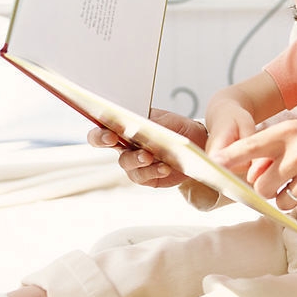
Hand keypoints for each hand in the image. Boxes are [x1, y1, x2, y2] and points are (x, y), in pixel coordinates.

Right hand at [87, 108, 206, 188]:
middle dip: (104, 140)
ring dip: (136, 158)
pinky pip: (144, 175)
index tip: (107, 131)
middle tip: (113, 139)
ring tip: (148, 156)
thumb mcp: (167, 120)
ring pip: (126, 161)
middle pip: (104, 142)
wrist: (197, 144)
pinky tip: (164, 167)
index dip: (100, 130)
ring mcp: (133, 162)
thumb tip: (140, 126)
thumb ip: (152, 123)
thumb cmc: (177, 128)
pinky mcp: (146, 176)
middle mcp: (124, 144)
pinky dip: (154, 170)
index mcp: (125, 126)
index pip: (103, 127)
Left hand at [213, 119, 296, 219]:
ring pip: (284, 202)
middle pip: (264, 186)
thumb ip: (268, 150)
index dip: (232, 156)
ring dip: (289, 201)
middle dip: (269, 190)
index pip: (254, 145)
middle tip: (284, 183)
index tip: (215, 163)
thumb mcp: (296, 136)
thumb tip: (244, 173)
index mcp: (290, 132)